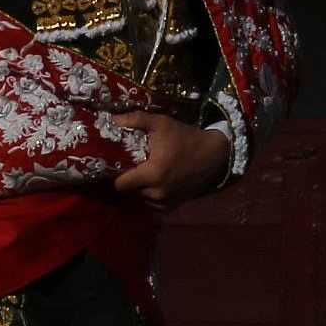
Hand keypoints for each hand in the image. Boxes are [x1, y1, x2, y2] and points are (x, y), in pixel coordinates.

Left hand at [112, 112, 228, 211]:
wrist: (213, 154)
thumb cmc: (184, 137)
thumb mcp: (161, 123)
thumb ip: (136, 120)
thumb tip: (112, 119)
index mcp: (152, 174)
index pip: (120, 185)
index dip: (115, 175)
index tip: (118, 164)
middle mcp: (157, 193)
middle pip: (128, 193)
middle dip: (126, 180)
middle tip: (129, 166)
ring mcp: (166, 202)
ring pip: (139, 200)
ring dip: (137, 189)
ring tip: (141, 173)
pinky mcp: (173, 206)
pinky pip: (151, 205)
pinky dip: (148, 195)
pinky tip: (152, 181)